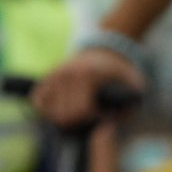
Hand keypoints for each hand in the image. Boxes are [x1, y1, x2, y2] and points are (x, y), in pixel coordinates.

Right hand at [29, 47, 145, 129]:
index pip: (82, 110)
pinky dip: (45, 109)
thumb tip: (126, 114)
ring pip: (50, 112)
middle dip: (80, 123)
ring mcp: (55, 75)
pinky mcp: (47, 76)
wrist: (102, 48)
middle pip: (65, 115)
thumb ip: (133, 99)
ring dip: (64, 118)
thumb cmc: (117, 69)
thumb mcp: (132, 79)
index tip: (105, 118)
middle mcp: (67, 74)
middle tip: (92, 119)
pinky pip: (37, 100)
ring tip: (78, 116)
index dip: (95, 120)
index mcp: (87, 76)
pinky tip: (60, 110)